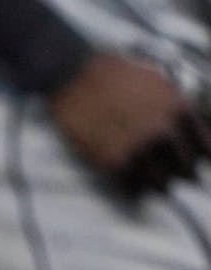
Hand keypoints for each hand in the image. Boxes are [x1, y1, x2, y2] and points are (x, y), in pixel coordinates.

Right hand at [48, 53, 210, 196]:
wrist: (76, 76)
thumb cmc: (116, 75)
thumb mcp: (160, 83)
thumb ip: (177, 107)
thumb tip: (190, 127)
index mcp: (179, 111)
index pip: (205, 149)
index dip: (197, 157)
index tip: (190, 160)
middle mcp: (163, 133)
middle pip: (185, 171)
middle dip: (178, 172)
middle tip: (167, 172)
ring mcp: (138, 150)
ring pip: (160, 185)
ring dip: (155, 184)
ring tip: (147, 178)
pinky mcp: (112, 163)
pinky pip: (132, 189)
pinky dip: (132, 188)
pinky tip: (128, 179)